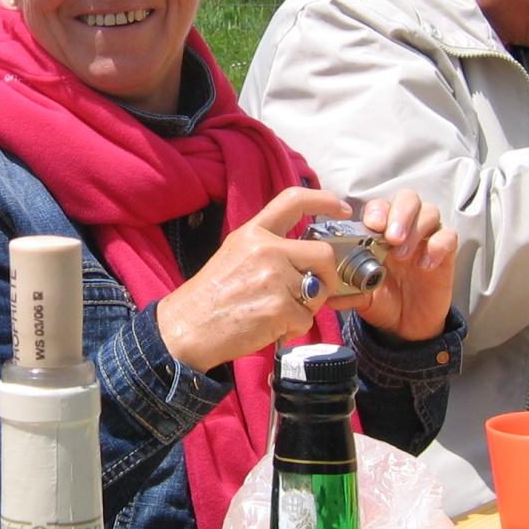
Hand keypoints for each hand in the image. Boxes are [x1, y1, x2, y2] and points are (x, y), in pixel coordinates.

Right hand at [156, 187, 355, 371]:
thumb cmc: (211, 295)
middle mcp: (266, 250)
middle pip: (323, 254)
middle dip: (326, 276)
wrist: (187, 327)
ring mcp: (274, 278)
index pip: (293, 200)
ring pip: (318, 291)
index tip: (341, 209)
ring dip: (306, 307)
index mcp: (254, 232)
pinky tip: (271, 327)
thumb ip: (269, 247)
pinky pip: (306, 319)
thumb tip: (308, 254)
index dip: (324, 200)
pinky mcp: (278, 308)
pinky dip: (293, 328)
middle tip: (313, 291)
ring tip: (277, 312)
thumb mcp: (235, 254)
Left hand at [333, 191, 458, 342]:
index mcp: (380, 233)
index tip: (372, 224)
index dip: (377, 210)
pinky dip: (439, 245)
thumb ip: (347, 292)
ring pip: (430, 211)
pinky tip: (425, 265)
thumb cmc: (382, 301)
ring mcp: (426, 239)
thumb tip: (328, 295)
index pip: (380, 206)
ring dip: (416, 228)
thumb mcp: (362, 297)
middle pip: (408, 198)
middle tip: (392, 238)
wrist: (407, 326)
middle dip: (400, 213)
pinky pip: (449, 236)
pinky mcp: (446, 254)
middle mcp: (404, 229)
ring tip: (402, 255)